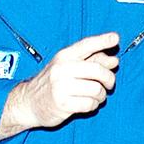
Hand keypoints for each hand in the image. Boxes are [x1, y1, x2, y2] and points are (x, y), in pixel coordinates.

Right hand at [0, 32, 118, 138]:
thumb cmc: (53, 83)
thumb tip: (114, 60)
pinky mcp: (62, 104)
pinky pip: (90, 104)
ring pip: (96, 89)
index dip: (102, 40)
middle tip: (110, 84)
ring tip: (95, 96)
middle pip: (97, 70)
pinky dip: (94, 105)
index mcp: (64, 56)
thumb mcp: (68, 67)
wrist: (28, 103)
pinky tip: (88, 104)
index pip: (86, 45)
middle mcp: (62, 69)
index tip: (115, 38)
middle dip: (109, 78)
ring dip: (101, 95)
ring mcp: (61, 87)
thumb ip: (91, 61)